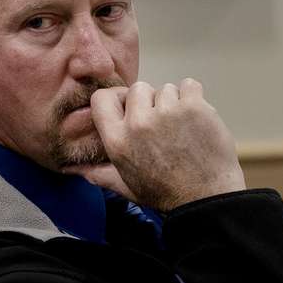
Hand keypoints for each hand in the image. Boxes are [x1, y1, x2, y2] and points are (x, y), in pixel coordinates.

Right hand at [66, 78, 245, 211]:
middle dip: (149, 101)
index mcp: (117, 140)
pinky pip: (189, 85)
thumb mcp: (126, 186)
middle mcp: (138, 123)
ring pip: (166, 88)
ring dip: (174, 102)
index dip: (117, 98)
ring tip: (181, 126)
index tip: (128, 106)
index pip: (101, 99)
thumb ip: (100, 174)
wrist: (206, 197)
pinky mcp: (194, 107)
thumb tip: (77, 170)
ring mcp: (167, 112)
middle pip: (138, 88)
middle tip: (161, 123)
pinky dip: (193, 97)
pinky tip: (195, 117)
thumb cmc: (166, 193)